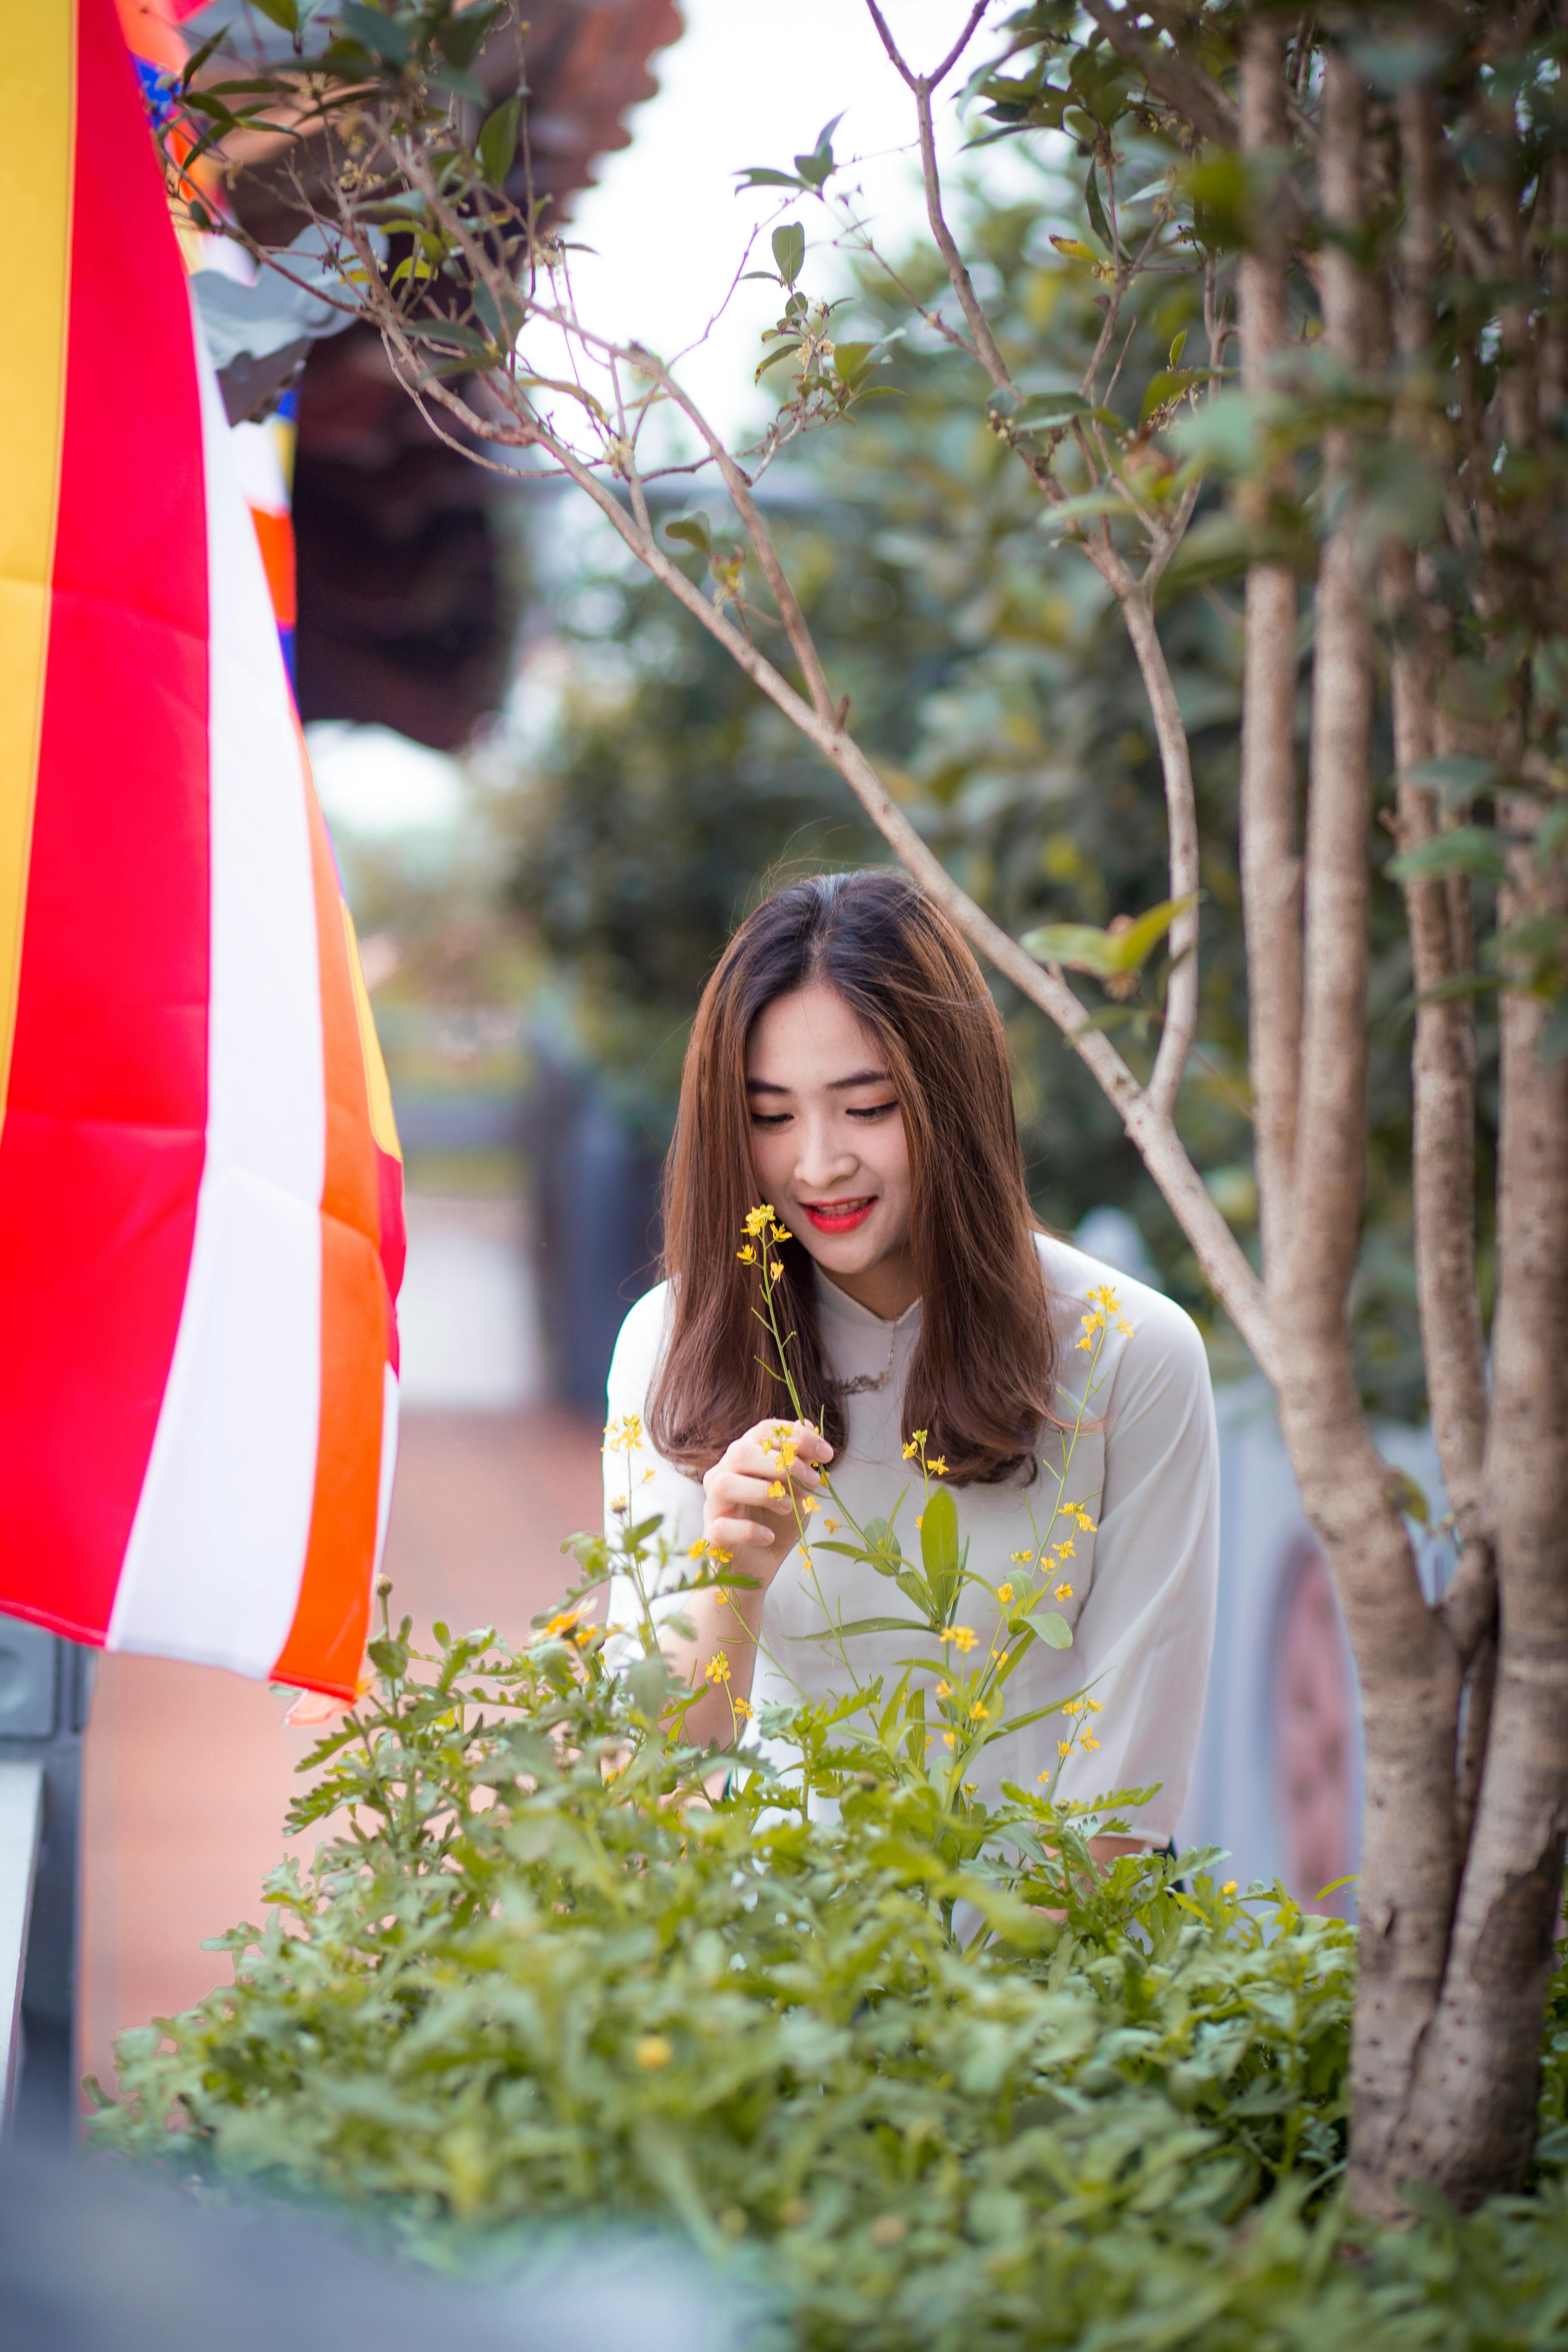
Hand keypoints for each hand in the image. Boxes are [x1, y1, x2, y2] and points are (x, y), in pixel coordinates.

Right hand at [701, 1417, 833, 1589]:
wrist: (762, 1566)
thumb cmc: (779, 1523)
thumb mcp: (799, 1491)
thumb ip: (802, 1462)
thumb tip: (809, 1427)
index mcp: (744, 1458)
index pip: (763, 1432)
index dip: (796, 1437)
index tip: (827, 1455)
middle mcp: (723, 1474)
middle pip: (741, 1452)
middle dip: (782, 1463)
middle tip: (814, 1481)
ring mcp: (713, 1505)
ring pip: (725, 1484)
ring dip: (764, 1492)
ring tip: (789, 1507)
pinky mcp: (711, 1534)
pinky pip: (723, 1526)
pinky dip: (751, 1530)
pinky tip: (770, 1537)